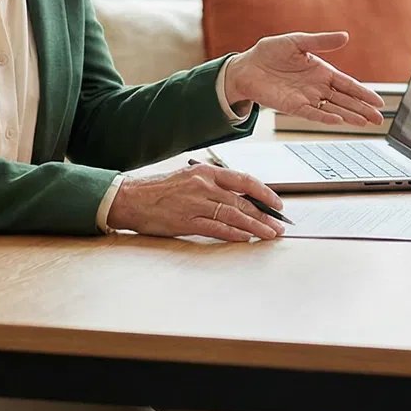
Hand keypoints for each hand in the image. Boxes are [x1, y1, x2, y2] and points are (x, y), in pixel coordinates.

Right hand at [107, 163, 286, 241]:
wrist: (131, 198)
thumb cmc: (159, 189)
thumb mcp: (189, 178)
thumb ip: (213, 186)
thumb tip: (240, 199)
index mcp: (205, 171)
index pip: (244, 180)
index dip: (264, 193)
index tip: (277, 204)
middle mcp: (203, 185)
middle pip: (242, 201)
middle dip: (265, 215)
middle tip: (279, 225)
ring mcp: (195, 204)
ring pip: (234, 215)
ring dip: (255, 227)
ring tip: (270, 234)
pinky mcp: (186, 222)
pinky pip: (216, 228)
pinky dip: (234, 234)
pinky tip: (246, 238)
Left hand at [224, 32, 384, 126]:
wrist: (247, 66)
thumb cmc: (270, 52)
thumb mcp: (297, 42)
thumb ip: (320, 42)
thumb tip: (345, 36)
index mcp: (322, 71)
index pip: (348, 84)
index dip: (363, 92)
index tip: (379, 101)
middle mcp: (317, 87)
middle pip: (345, 100)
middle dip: (363, 109)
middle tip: (379, 119)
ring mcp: (306, 98)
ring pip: (333, 109)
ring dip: (349, 115)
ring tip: (365, 122)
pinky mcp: (292, 106)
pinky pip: (312, 113)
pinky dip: (325, 117)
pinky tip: (339, 120)